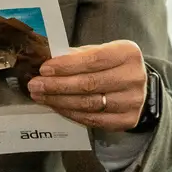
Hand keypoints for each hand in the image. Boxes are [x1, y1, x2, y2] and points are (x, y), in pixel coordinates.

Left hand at [26, 40, 147, 130]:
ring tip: (40, 96)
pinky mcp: (128, 120)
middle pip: (89, 84)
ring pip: (89, 104)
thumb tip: (46, 63)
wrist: (135, 85)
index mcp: (127, 53)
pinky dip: (71, 113)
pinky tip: (56, 106)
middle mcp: (134, 77)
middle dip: (57, 85)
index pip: (93, 59)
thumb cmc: (112, 65)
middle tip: (35, 85)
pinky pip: (93, 119)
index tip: (44, 69)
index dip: (66, 65)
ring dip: (59, 101)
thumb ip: (76, 56)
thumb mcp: (98, 51)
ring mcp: (133, 101)